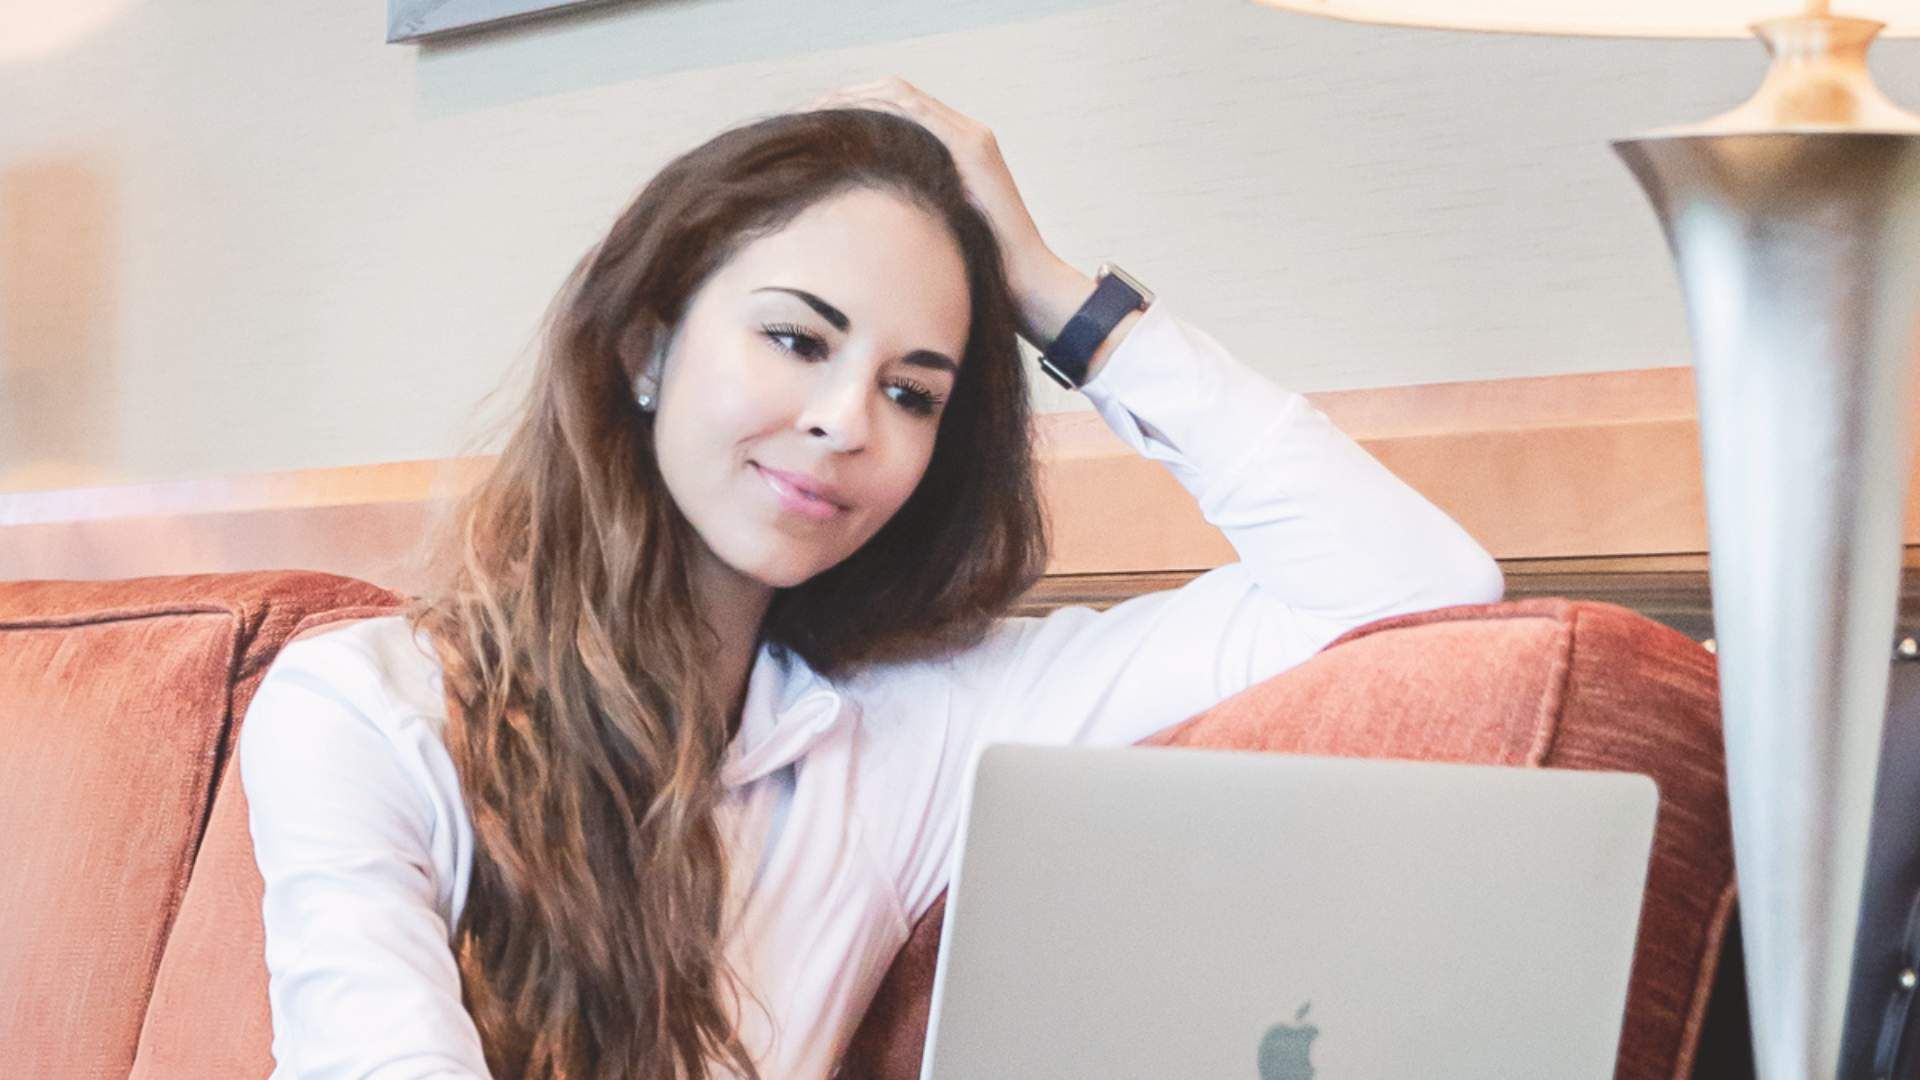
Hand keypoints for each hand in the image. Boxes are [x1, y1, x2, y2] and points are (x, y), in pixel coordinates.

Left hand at [801, 77, 1068, 307]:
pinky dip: (874, 108)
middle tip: (802, 116)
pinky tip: (841, 124)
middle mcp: (964, 136)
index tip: (810, 129)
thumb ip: (900, 215)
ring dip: (851, 97)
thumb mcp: (926, 236)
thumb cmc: (976, 276)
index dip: (849, 109)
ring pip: (899, 94)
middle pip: (891, 95)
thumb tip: (851, 221)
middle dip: (842, 98)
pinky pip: (915, 111)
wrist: (1025, 291)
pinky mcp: (974, 149)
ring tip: (812, 114)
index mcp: (953, 153)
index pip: (892, 110)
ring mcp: (971, 139)